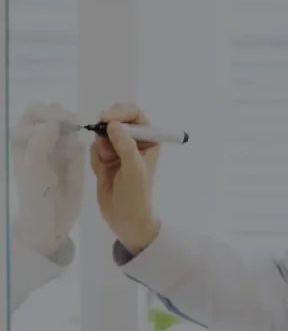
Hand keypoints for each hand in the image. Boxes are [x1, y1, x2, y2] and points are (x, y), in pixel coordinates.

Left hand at [11, 103, 84, 257]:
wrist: (52, 219)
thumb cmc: (37, 196)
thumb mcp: (34, 171)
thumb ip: (39, 145)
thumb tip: (52, 124)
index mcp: (22, 140)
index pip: (34, 114)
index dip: (46, 115)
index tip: (58, 124)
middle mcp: (38, 139)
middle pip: (49, 112)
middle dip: (60, 115)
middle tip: (71, 124)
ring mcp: (56, 146)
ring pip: (65, 122)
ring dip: (72, 125)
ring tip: (75, 135)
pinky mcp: (72, 155)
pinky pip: (77, 138)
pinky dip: (79, 139)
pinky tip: (78, 149)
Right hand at [88, 103, 160, 254]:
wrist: (124, 218)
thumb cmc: (136, 194)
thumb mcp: (133, 169)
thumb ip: (124, 145)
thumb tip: (113, 124)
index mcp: (149, 140)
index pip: (135, 115)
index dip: (120, 113)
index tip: (106, 120)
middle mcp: (135, 141)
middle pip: (116, 120)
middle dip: (106, 130)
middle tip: (102, 142)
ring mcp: (119, 149)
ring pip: (102, 134)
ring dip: (101, 148)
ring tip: (107, 165)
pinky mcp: (106, 158)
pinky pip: (95, 148)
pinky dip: (95, 158)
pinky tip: (102, 172)